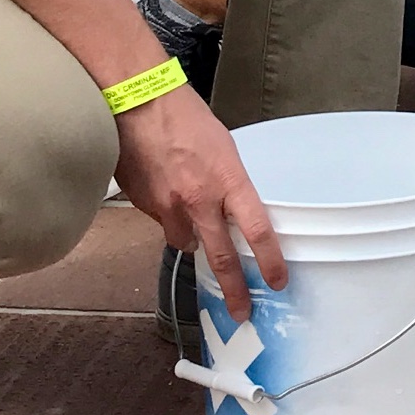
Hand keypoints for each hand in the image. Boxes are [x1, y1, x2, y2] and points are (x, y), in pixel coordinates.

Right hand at [112, 85, 285, 323]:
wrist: (136, 101)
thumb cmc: (185, 116)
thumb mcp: (222, 147)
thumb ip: (228, 182)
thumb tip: (228, 206)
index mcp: (228, 180)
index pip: (257, 230)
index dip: (270, 261)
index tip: (278, 282)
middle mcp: (200, 200)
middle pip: (221, 257)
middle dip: (234, 289)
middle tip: (241, 312)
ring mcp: (168, 207)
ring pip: (185, 241)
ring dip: (191, 238)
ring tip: (188, 212)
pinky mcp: (143, 206)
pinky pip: (161, 222)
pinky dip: (166, 215)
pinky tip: (162, 189)